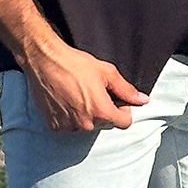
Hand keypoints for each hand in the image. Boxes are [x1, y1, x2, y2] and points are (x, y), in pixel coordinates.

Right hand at [23, 34, 147, 131]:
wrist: (44, 61)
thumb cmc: (75, 64)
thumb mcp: (107, 72)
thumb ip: (126, 90)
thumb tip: (143, 100)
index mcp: (102, 112)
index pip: (124, 123)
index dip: (124, 110)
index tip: (116, 99)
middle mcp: (85, 124)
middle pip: (104, 123)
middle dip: (103, 110)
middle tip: (93, 91)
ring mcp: (68, 126)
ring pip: (85, 125)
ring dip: (85, 114)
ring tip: (77, 94)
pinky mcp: (54, 125)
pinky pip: (68, 125)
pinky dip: (69, 116)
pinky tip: (65, 100)